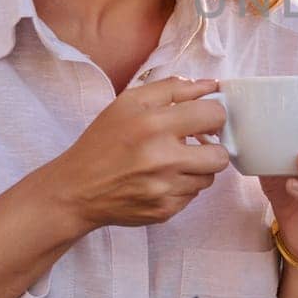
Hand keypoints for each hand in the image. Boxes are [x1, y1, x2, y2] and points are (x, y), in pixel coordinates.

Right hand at [38, 76, 229, 235]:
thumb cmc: (103, 141)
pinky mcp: (165, 211)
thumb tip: (212, 85)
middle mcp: (163, 159)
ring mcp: (165, 189)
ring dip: (196, 168)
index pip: (214, 115)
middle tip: (193, 144)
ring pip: (208, 178)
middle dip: (211, 147)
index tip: (203, 119)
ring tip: (171, 162)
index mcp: (154, 125)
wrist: (76, 189)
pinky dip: (181, 187)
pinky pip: (192, 196)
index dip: (213, 115)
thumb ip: (174, 88)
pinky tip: (160, 180)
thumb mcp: (129, 102)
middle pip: (221, 155)